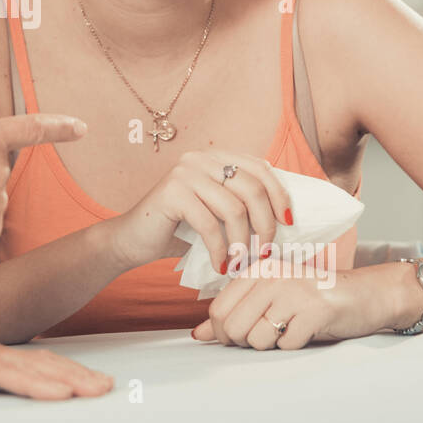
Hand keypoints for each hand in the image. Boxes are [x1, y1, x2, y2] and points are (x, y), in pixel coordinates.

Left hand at [0, 299, 113, 401]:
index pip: (1, 370)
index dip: (31, 381)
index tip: (61, 391)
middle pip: (31, 363)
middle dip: (68, 376)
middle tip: (100, 387)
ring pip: (36, 359)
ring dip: (69, 370)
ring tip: (99, 382)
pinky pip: (29, 359)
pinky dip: (56, 366)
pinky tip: (71, 375)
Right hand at [105, 150, 293, 272]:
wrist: (133, 240)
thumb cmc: (180, 231)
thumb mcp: (218, 213)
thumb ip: (243, 204)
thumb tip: (289, 217)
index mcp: (215, 157)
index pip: (260, 168)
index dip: (280, 194)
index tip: (288, 224)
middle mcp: (200, 158)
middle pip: (251, 188)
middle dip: (265, 225)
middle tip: (265, 253)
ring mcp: (184, 173)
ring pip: (234, 208)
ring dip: (244, 243)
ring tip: (242, 263)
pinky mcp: (171, 192)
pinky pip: (209, 224)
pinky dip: (221, 250)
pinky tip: (222, 265)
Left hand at [191, 265, 404, 348]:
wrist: (364, 294)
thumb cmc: (312, 298)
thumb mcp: (270, 298)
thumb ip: (234, 312)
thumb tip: (198, 334)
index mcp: (256, 270)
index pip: (218, 311)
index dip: (224, 333)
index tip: (242, 334)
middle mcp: (271, 277)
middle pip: (233, 328)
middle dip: (246, 342)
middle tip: (270, 333)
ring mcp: (292, 292)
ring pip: (257, 339)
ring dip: (272, 345)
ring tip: (290, 328)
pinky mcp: (314, 311)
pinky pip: (286, 345)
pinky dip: (294, 345)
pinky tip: (307, 330)